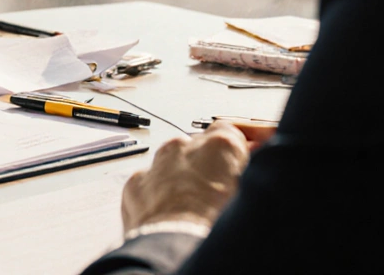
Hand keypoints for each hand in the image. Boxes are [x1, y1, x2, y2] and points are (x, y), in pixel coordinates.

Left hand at [120, 121, 250, 234]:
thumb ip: (244, 176)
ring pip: (170, 163)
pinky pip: (148, 182)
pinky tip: (167, 215)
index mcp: (220, 146)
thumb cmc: (215, 228)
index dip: (232, 152)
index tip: (236, 164)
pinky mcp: (135, 183)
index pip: (229, 132)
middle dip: (204, 165)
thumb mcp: (247, 196)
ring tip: (189, 210)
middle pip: (197, 148)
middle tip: (213, 194)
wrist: (177, 250)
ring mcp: (157, 163)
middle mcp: (185, 147)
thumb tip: (243, 175)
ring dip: (179, 179)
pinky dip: (156, 195)